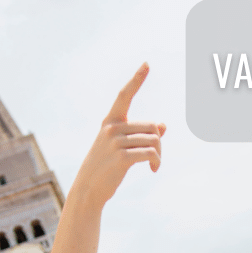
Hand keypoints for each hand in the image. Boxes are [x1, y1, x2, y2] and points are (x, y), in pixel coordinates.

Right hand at [74, 63, 165, 204]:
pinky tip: (154, 170)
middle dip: (159, 142)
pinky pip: (151, 153)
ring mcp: (115, 142)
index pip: (124, 96)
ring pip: (154, 140)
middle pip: (152, 127)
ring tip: (154, 164)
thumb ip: (140, 135)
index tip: (147, 64)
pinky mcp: (122, 157)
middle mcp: (112, 128)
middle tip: (156, 157)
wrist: (88, 188)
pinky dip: (157, 162)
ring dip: (159, 154)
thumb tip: (163, 125)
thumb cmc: (105, 167)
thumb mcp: (120, 147)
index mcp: (110, 122)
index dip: (136, 80)